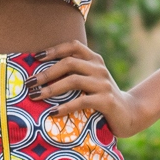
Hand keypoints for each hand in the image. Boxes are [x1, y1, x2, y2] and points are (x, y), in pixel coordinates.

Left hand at [31, 41, 151, 138]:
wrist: (130, 113)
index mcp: (94, 60)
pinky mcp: (107, 100)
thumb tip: (40, 77)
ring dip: (51, 89)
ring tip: (35, 97)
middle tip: (29, 83)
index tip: (35, 58)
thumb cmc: (102, 97)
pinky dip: (65, 106)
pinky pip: (82, 101)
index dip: (54, 50)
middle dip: (46, 73)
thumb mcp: (90, 81)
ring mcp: (103, 84)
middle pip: (69, 63)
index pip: (73, 46)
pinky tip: (53, 112)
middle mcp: (99, 68)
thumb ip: (74, 74)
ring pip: (73, 81)